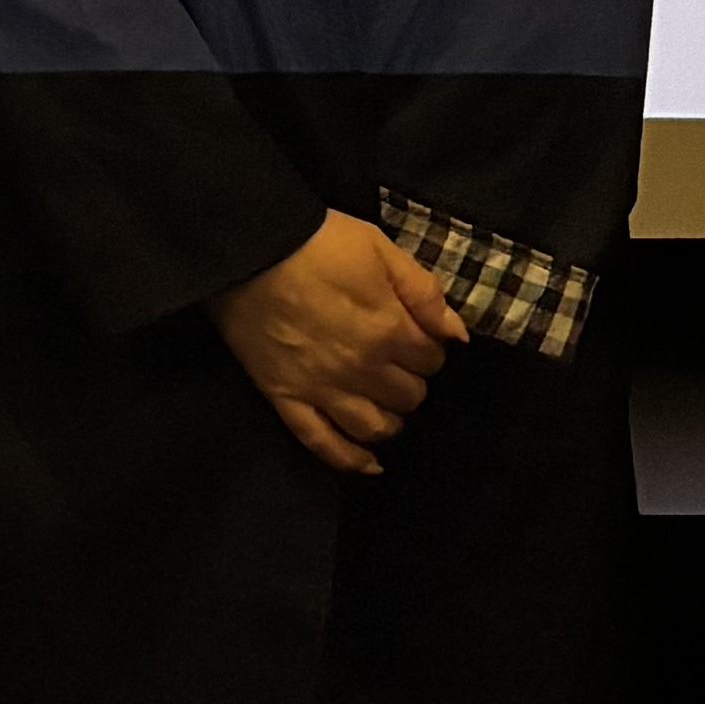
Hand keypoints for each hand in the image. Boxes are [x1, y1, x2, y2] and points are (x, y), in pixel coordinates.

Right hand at [207, 208, 470, 475]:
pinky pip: (323, 443)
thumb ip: (423, 291)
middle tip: (395, 359)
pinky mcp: (286, 398)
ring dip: (390, 417)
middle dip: (410, 378)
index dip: (428, 345)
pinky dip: (350, 459)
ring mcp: (323, 389)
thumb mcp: (379, 247)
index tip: (414, 333)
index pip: (433, 358)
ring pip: (377, 427)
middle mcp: (362, 369)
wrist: (247, 247)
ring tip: (383, 400)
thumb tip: (457, 334)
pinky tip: (370, 462)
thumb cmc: (317, 241)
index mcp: (390, 330)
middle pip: (410, 395)